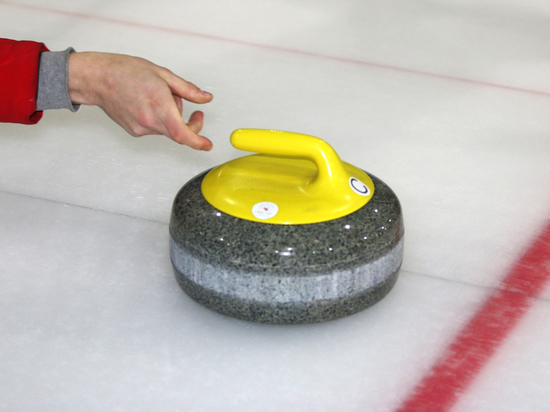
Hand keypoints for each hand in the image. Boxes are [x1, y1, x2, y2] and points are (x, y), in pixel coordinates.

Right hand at [67, 52, 212, 149]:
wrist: (97, 79)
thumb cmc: (125, 72)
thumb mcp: (163, 74)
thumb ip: (187, 89)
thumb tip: (205, 98)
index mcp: (159, 106)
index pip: (183, 134)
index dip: (198, 142)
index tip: (207, 145)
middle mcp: (149, 121)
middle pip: (179, 133)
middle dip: (190, 123)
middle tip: (196, 111)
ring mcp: (140, 129)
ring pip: (167, 130)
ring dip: (172, 118)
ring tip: (160, 97)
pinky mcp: (134, 131)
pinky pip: (155, 129)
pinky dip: (160, 119)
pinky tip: (148, 103)